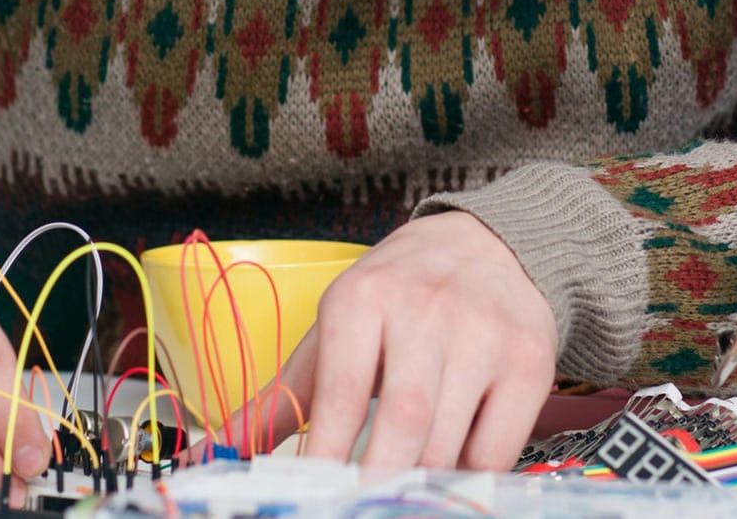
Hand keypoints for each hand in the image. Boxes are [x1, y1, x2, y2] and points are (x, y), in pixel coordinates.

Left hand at [233, 211, 557, 469]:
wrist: (492, 244)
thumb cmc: (397, 298)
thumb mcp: (335, 332)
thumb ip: (279, 400)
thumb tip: (207, 456)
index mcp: (363, 298)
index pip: (341, 391)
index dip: (325, 454)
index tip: (310, 497)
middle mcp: (425, 309)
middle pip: (402, 420)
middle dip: (377, 481)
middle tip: (359, 510)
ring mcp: (484, 334)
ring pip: (449, 440)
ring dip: (421, 485)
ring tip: (397, 500)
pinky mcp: (529, 361)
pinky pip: (498, 446)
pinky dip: (470, 478)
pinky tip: (447, 480)